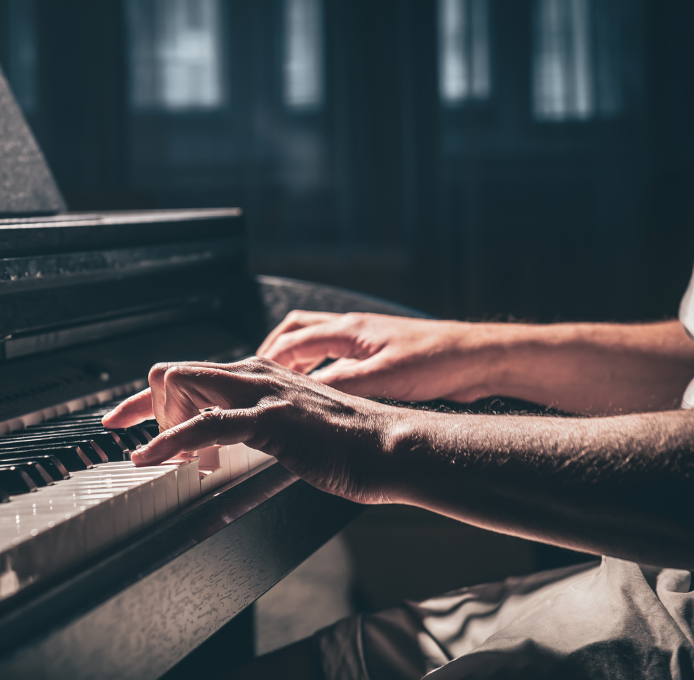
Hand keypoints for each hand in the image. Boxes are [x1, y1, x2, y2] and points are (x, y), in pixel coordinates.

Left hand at [101, 357, 406, 502]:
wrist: (391, 448)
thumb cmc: (347, 444)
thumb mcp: (289, 427)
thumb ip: (254, 427)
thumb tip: (218, 447)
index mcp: (259, 374)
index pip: (189, 374)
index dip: (147, 397)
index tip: (123, 419)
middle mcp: (256, 373)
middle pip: (174, 371)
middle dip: (142, 405)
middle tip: (140, 441)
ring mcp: (264, 393)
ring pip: (182, 385)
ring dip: (158, 422)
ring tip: (159, 457)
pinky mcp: (272, 419)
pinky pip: (205, 425)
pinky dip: (169, 441)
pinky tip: (153, 458)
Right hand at [257, 310, 499, 402]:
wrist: (478, 358)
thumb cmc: (438, 360)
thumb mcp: (384, 378)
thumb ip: (341, 386)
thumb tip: (303, 396)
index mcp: (349, 329)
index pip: (292, 342)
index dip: (266, 361)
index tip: (249, 380)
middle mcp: (352, 330)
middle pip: (296, 332)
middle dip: (272, 353)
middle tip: (257, 378)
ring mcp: (365, 341)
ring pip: (316, 344)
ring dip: (295, 361)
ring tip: (281, 387)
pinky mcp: (378, 356)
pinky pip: (335, 358)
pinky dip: (319, 372)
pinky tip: (321, 394)